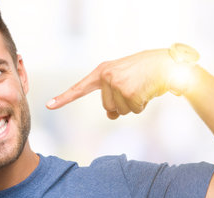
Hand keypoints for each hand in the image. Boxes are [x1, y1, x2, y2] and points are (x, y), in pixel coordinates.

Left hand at [46, 49, 174, 118]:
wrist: (164, 64)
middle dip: (123, 104)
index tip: (49, 105)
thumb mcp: (123, 80)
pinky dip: (142, 105)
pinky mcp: (129, 93)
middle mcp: (106, 77)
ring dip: (133, 105)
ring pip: (120, 111)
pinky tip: (146, 91)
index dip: (64, 98)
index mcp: (102, 72)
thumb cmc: (144, 72)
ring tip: (141, 88)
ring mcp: (117, 85)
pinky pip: (133, 110)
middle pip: (108, 107)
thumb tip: (110, 115)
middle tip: (134, 88)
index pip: (80, 88)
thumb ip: (112, 95)